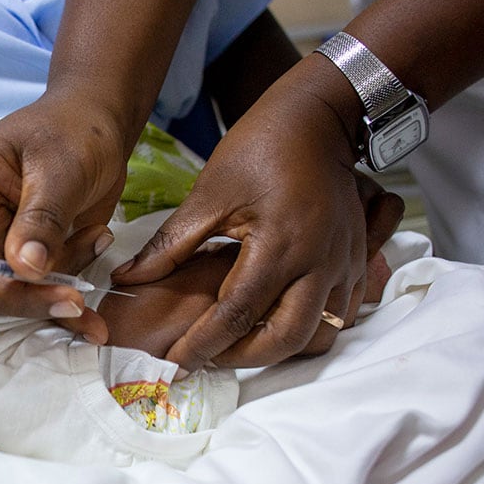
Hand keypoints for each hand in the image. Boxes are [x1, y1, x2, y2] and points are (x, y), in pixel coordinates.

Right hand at [0, 94, 129, 342]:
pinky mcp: (41, 258)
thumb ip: (42, 217)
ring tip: (97, 242)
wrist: (104, 127)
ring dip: (56, 292)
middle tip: (71, 299)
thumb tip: (25, 269)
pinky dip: (72, 298)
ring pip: (17, 291)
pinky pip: (48, 288)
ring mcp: (10, 244)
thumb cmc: (72, 128)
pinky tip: (96, 285)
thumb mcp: (59, 166)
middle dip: (22, 296)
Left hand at [113, 65, 402, 369]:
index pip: (236, 315)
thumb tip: (128, 279)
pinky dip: (309, 328)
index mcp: (279, 245)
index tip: (175, 364)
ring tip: (238, 345)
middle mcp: (318, 262)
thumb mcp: (209, 194)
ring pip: (319, 334)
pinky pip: (340, 314)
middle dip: (243, 359)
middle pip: (285, 339)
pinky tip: (276, 323)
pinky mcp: (355, 260)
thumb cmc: (261, 148)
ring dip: (278, 348)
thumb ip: (170, 245)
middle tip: (207, 358)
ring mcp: (343, 264)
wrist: (318, 119)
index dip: (203, 345)